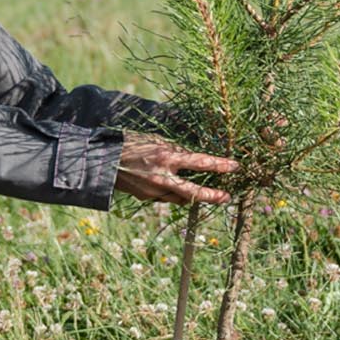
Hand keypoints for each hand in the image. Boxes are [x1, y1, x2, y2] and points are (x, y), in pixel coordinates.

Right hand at [114, 135, 237, 206]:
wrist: (103, 161)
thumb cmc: (131, 143)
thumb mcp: (156, 140)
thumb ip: (174, 150)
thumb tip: (192, 156)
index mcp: (167, 156)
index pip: (201, 162)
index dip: (220, 165)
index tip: (236, 166)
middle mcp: (163, 176)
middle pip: (195, 192)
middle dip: (213, 195)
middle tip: (227, 197)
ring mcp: (155, 190)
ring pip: (182, 199)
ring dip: (194, 197)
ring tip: (206, 194)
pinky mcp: (147, 198)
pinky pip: (166, 198)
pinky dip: (175, 195)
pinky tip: (177, 190)